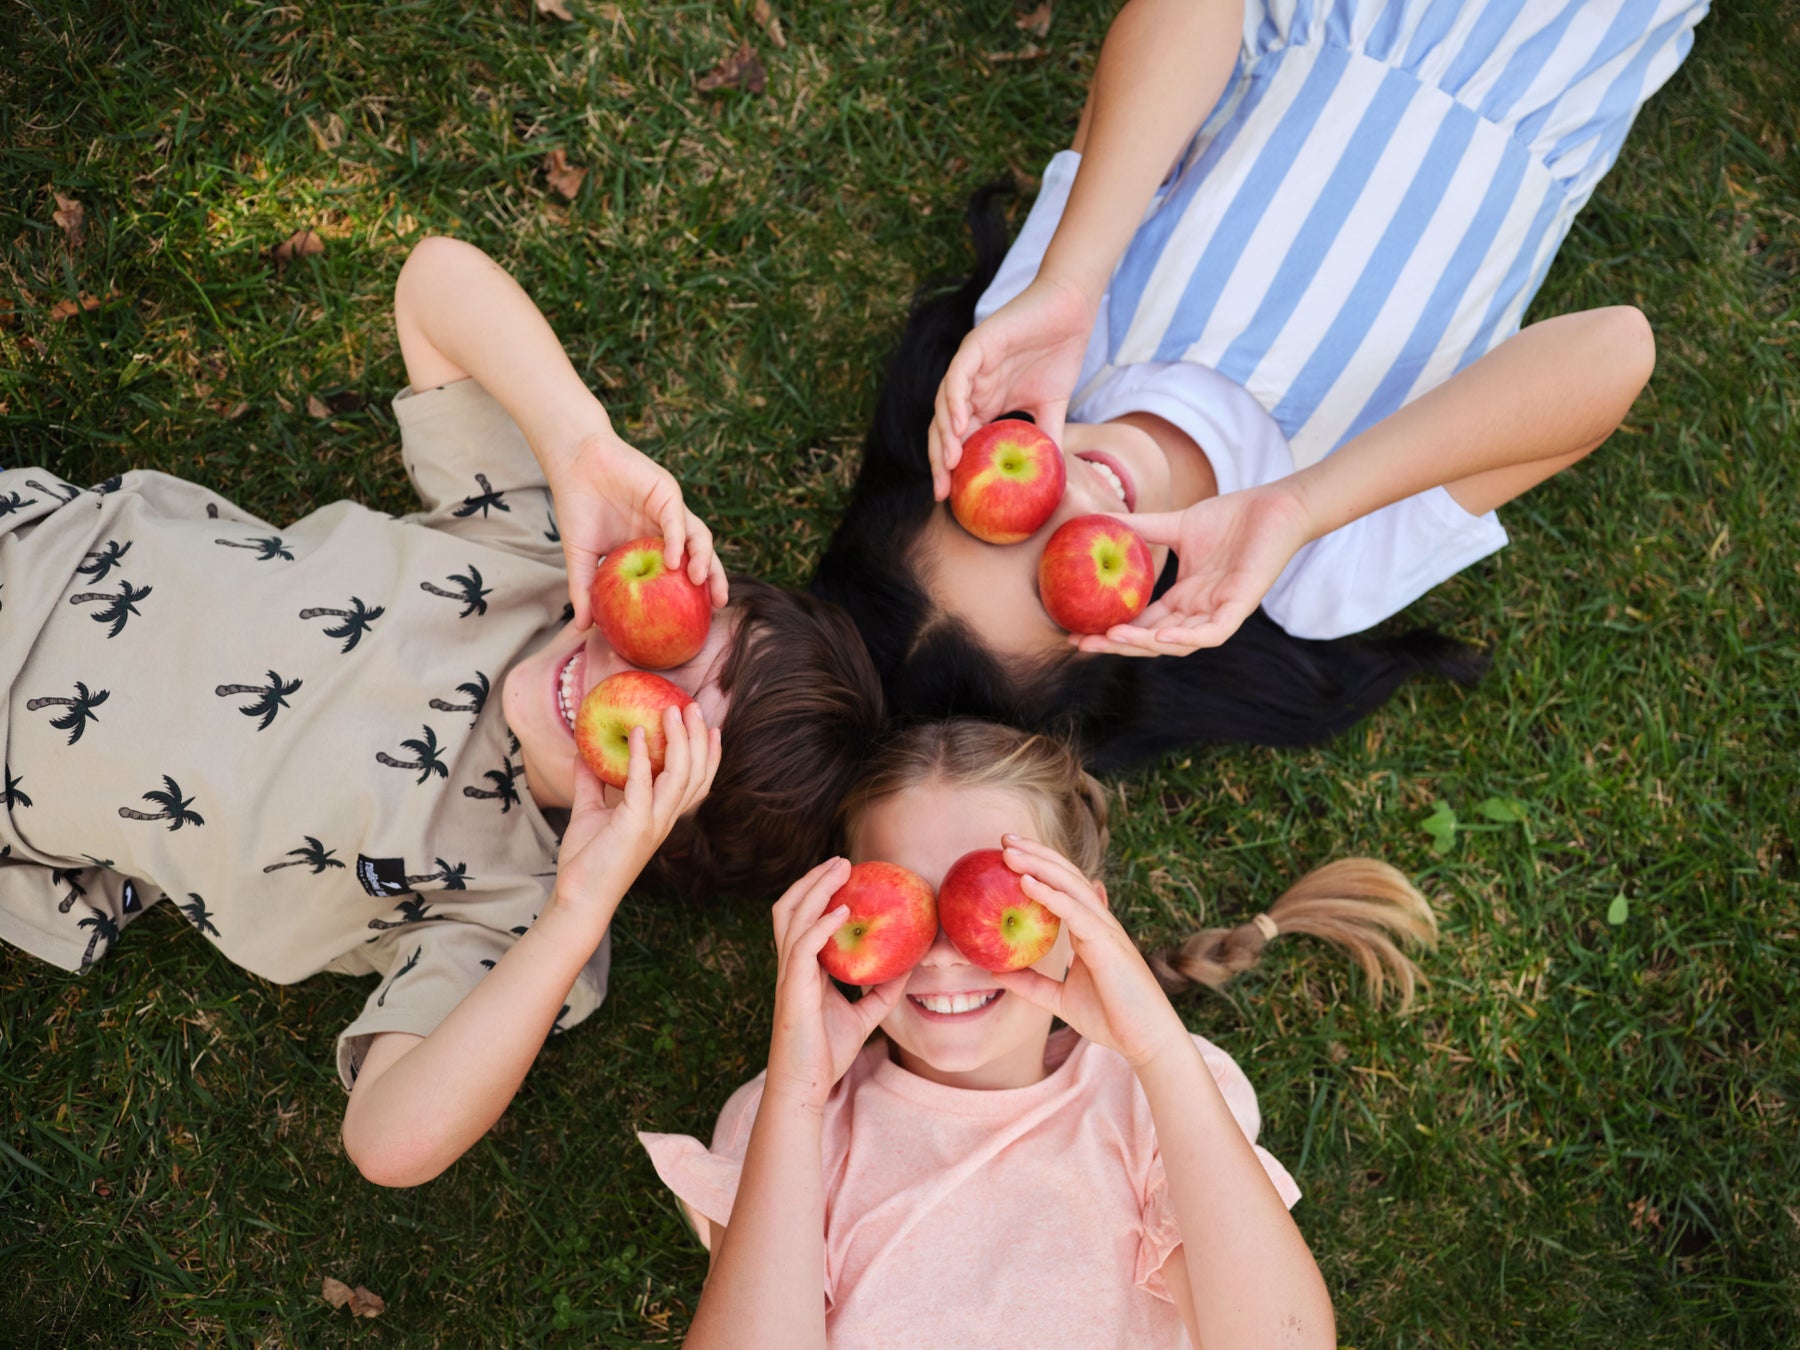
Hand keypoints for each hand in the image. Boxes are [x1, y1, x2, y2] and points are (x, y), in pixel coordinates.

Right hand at [548, 429, 729, 627]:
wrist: (574, 465)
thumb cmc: (578, 508)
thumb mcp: (581, 557)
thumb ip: (584, 590)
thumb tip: (580, 627)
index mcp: (652, 546)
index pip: (682, 572)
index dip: (694, 594)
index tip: (699, 621)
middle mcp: (667, 530)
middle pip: (700, 556)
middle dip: (714, 580)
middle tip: (718, 604)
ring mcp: (669, 511)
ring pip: (698, 536)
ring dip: (703, 559)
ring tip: (699, 581)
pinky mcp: (666, 492)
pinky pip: (677, 518)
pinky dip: (677, 539)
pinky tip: (673, 560)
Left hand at [551, 703, 720, 925]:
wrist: (578, 898)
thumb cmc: (586, 862)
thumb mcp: (589, 813)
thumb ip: (591, 785)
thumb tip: (583, 755)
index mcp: (662, 817)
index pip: (696, 783)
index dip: (708, 755)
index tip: (709, 727)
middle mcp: (665, 820)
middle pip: (696, 773)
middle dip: (697, 737)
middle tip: (691, 706)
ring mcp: (653, 823)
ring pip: (680, 775)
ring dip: (679, 739)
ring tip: (671, 710)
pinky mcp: (635, 826)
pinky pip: (642, 784)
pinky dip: (641, 756)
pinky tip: (637, 733)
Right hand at [763, 858, 908, 1109]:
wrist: (805, 1087)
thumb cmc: (827, 1053)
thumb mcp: (865, 1016)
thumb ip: (883, 991)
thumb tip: (912, 967)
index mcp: (802, 968)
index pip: (802, 917)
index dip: (818, 891)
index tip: (846, 872)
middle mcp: (791, 966)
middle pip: (790, 907)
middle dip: (813, 879)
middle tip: (843, 861)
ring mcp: (788, 976)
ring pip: (792, 918)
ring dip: (815, 890)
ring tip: (840, 871)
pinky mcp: (793, 991)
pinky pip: (802, 948)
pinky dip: (820, 926)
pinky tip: (842, 914)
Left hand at [927, 275, 1097, 500]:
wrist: (1071, 311)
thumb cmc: (1060, 353)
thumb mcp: (1053, 408)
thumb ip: (1047, 438)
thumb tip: (1055, 478)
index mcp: (984, 404)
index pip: (959, 441)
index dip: (952, 469)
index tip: (952, 499)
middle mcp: (971, 388)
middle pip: (943, 430)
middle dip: (939, 462)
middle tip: (941, 491)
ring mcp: (970, 367)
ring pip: (944, 406)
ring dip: (943, 436)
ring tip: (947, 464)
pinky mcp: (976, 346)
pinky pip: (957, 377)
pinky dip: (953, 401)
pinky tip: (957, 425)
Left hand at [989, 837, 1188, 1068]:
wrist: (1145, 1041)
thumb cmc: (1110, 1019)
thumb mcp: (1059, 999)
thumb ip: (1031, 983)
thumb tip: (994, 972)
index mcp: (1091, 930)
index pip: (1064, 886)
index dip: (1039, 865)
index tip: (1008, 853)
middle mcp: (1100, 922)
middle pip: (1066, 875)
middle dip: (1035, 853)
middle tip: (1002, 839)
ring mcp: (1106, 930)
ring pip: (1070, 885)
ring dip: (1038, 864)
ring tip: (1008, 851)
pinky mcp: (1108, 944)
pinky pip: (1075, 912)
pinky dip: (1050, 894)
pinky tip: (1027, 882)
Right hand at [1074, 481, 1314, 656]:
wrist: (1274, 507)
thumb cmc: (1232, 517)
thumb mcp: (1176, 524)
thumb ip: (1142, 528)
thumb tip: (1099, 520)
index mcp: (1183, 599)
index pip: (1142, 624)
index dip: (1111, 631)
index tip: (1077, 631)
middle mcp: (1198, 612)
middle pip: (1153, 641)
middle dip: (1117, 646)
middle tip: (1082, 644)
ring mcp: (1219, 612)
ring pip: (1178, 644)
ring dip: (1144, 644)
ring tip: (1111, 638)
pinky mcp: (1240, 607)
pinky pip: (1211, 633)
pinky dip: (1186, 638)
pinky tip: (1160, 635)